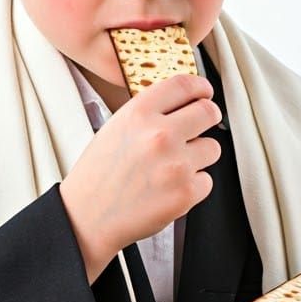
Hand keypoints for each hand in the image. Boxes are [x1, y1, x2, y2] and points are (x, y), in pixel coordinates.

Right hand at [60, 73, 221, 281]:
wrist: (88, 217)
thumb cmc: (99, 175)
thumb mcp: (116, 128)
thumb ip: (150, 113)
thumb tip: (183, 103)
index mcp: (139, 114)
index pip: (184, 84)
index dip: (200, 87)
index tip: (205, 92)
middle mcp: (160, 135)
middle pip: (208, 111)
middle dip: (208, 117)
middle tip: (201, 126)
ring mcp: (176, 164)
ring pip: (212, 147)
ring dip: (199, 156)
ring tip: (173, 167)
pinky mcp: (186, 192)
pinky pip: (207, 180)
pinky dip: (193, 186)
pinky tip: (169, 188)